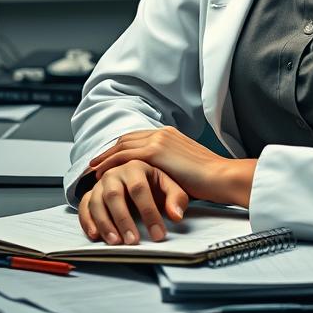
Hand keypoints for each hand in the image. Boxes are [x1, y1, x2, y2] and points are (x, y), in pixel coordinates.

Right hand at [77, 159, 188, 244]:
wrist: (140, 179)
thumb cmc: (155, 186)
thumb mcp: (170, 188)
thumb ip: (176, 199)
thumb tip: (176, 215)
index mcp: (136, 166)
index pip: (140, 189)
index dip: (149, 213)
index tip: (158, 234)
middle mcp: (115, 172)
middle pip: (114, 195)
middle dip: (123, 219)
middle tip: (133, 241)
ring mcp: (100, 183)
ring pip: (96, 201)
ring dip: (104, 223)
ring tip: (116, 242)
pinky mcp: (91, 194)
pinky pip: (84, 206)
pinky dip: (87, 221)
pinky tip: (95, 235)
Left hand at [89, 126, 256, 207]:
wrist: (220, 175)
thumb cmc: (207, 179)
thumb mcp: (185, 167)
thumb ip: (170, 167)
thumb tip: (159, 180)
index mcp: (169, 134)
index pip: (138, 137)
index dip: (122, 147)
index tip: (110, 157)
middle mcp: (162, 133)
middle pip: (127, 139)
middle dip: (109, 150)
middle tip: (95, 162)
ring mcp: (158, 140)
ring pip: (122, 146)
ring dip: (105, 157)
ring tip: (93, 170)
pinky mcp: (155, 152)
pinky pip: (125, 157)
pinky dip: (110, 164)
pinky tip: (102, 175)